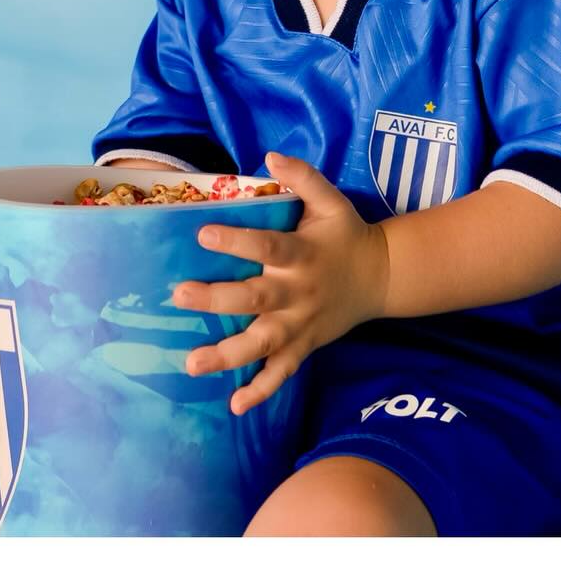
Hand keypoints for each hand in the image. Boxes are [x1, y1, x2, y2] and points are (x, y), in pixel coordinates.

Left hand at [170, 152, 388, 415]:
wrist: (381, 277)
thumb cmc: (346, 234)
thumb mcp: (331, 200)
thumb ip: (303, 177)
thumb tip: (270, 155)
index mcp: (302, 254)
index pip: (267, 246)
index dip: (236, 240)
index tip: (202, 233)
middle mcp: (298, 293)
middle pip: (255, 300)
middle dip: (216, 299)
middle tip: (179, 295)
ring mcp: (300, 324)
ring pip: (262, 344)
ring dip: (227, 355)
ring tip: (192, 363)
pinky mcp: (304, 346)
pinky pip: (282, 373)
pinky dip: (261, 390)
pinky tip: (234, 405)